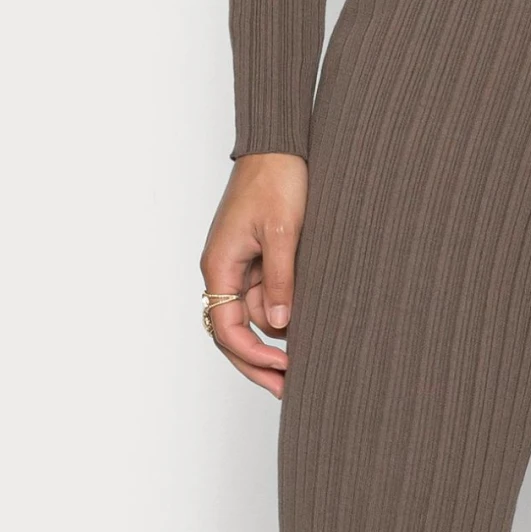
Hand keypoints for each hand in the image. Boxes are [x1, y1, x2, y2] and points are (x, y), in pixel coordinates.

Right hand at [199, 152, 308, 395]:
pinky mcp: (254, 255)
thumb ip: (280, 278)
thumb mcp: (282, 230)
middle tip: (287, 388)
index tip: (283, 371)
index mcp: (220, 266)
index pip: (227, 328)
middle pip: (233, 331)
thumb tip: (279, 325)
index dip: (252, 356)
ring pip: (252, 313)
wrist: (279, 143)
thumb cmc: (276, 179)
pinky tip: (303, 320)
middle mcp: (223, 269)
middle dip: (258, 360)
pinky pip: (263, 292)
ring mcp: (238, 263)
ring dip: (275, 331)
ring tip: (310, 351)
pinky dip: (280, 307)